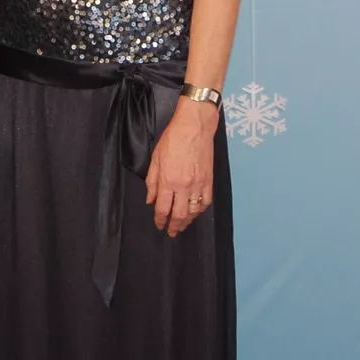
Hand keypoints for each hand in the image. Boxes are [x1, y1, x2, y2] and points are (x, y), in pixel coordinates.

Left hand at [144, 98, 218, 236]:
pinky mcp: (209, 180)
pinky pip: (205, 202)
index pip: (163, 208)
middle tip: (171, 232)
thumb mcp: (156, 159)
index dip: (160, 220)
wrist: (194, 127)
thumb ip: (152, 182)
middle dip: (174, 226)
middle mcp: (184, 186)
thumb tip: (150, 200)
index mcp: (168, 181)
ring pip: (194, 212)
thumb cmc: (173, 139)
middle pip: (179, 215)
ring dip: (187, 222)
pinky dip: (200, 210)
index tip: (159, 225)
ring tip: (182, 226)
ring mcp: (198, 184)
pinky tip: (196, 212)